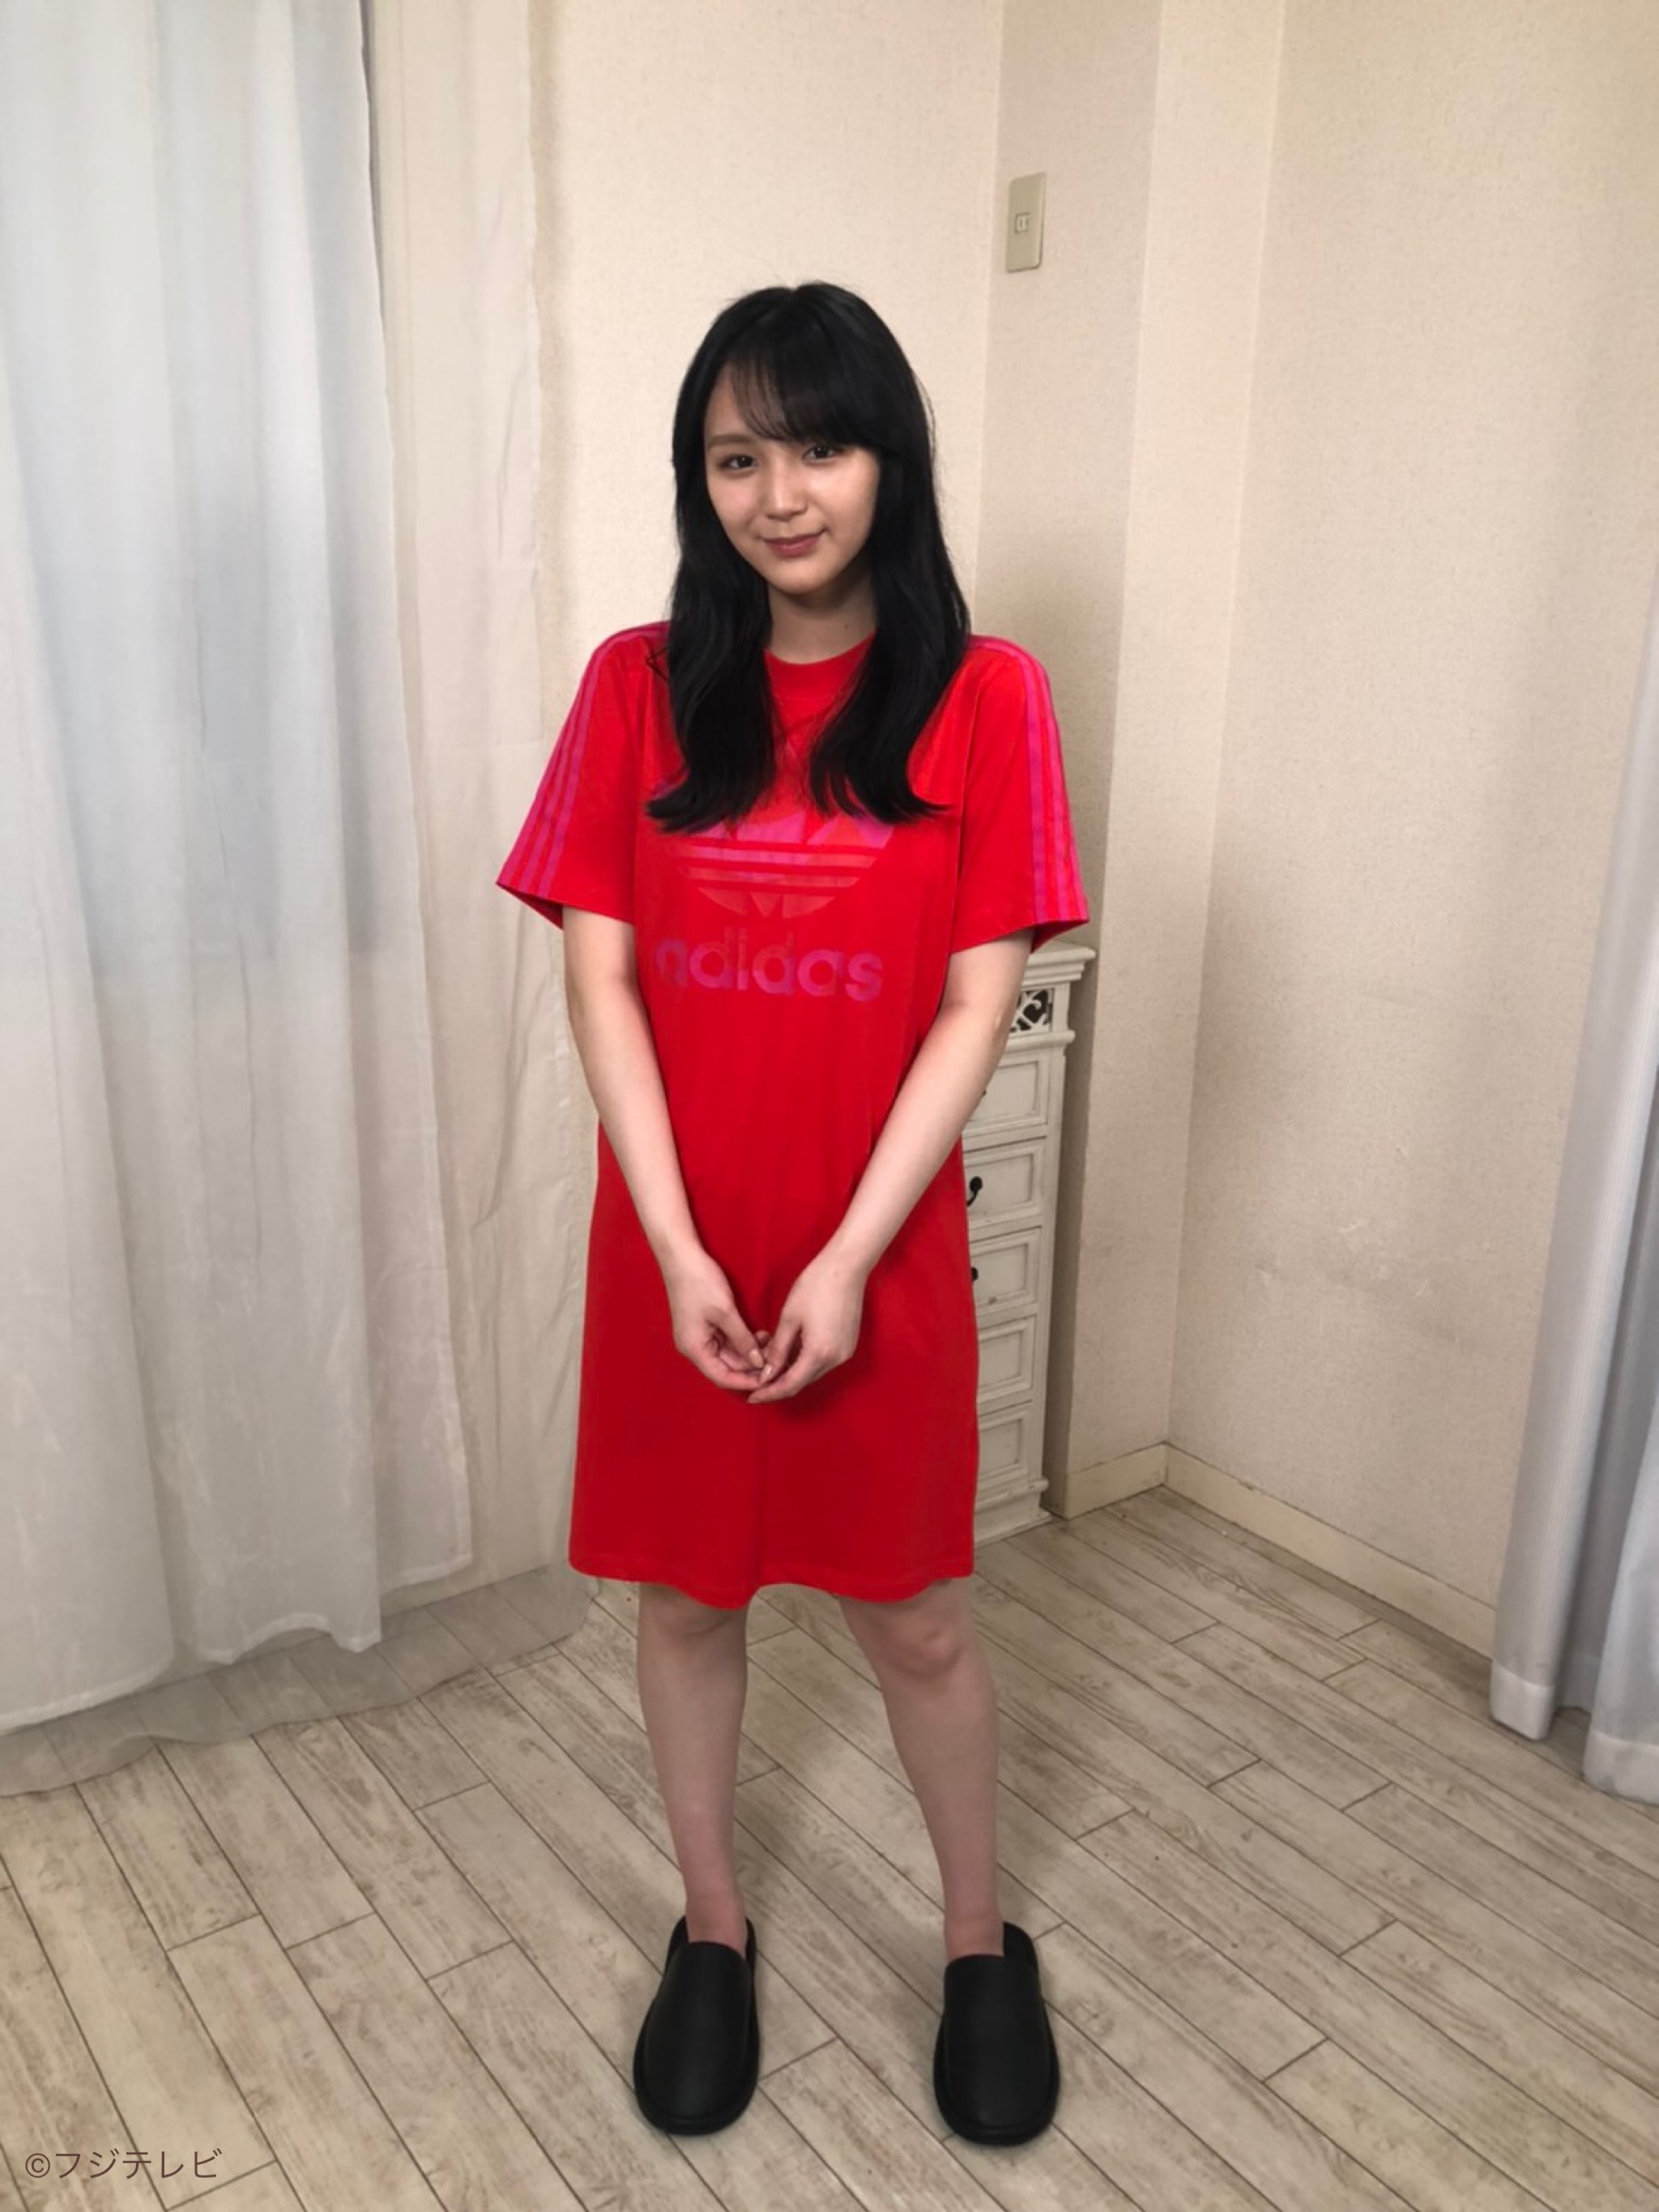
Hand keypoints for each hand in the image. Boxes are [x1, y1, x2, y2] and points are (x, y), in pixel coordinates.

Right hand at [660, 1247, 769, 1391]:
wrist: (682, 1256)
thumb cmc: (700, 1283)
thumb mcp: (726, 1312)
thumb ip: (743, 1339)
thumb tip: (759, 1362)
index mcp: (694, 1348)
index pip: (722, 1377)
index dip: (746, 1381)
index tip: (768, 1379)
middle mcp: (694, 1347)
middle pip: (726, 1367)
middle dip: (751, 1365)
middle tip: (776, 1359)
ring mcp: (699, 1336)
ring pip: (728, 1354)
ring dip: (749, 1351)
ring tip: (771, 1343)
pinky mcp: (705, 1325)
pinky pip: (726, 1340)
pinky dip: (742, 1340)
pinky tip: (760, 1335)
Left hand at [746, 1246, 868, 1402]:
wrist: (846, 1267)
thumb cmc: (815, 1287)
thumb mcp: (789, 1319)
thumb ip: (777, 1350)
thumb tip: (767, 1373)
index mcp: (819, 1353)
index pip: (790, 1385)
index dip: (770, 1393)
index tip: (753, 1397)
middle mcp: (836, 1359)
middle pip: (803, 1381)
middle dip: (780, 1384)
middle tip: (758, 1382)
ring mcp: (845, 1352)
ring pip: (813, 1372)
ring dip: (793, 1372)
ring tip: (771, 1365)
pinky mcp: (848, 1344)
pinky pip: (824, 1361)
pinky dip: (806, 1362)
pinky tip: (792, 1352)